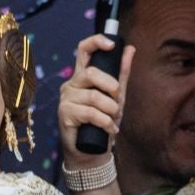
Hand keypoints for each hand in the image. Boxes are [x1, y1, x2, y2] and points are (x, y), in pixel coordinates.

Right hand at [59, 34, 131, 172]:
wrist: (92, 152)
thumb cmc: (102, 122)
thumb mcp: (116, 97)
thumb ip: (121, 73)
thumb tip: (130, 48)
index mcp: (83, 76)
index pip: (84, 50)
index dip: (96, 42)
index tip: (111, 45)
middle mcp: (71, 84)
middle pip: (91, 73)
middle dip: (111, 86)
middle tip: (118, 100)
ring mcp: (66, 99)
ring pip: (93, 96)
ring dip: (110, 110)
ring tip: (113, 120)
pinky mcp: (64, 114)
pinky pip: (90, 113)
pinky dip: (105, 122)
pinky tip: (109, 129)